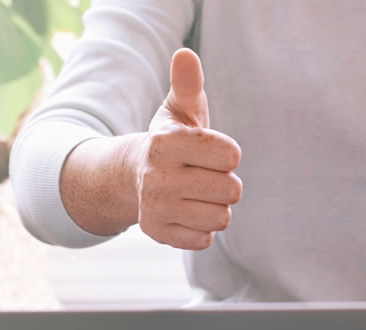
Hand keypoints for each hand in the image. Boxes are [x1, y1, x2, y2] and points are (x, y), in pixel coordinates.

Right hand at [134, 48, 242, 249]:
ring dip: (216, 207)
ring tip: (195, 194)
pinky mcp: (157, 233)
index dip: (228, 154)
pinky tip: (186, 212)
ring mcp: (155, 208)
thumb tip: (186, 54)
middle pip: (231, 190)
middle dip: (225, 183)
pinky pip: (205, 239)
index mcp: (165, 143)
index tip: (211, 151)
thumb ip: (188, 84)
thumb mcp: (180, 110)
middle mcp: (156, 177)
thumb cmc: (172, 140)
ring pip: (221, 217)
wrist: (134, 176)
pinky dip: (202, 228)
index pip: (231, 157)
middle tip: (203, 175)